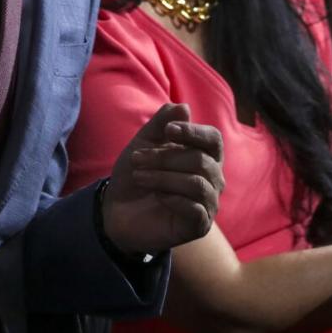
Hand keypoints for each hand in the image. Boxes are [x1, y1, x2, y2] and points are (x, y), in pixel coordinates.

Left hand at [102, 102, 224, 254]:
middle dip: (164, 158)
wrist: (118, 209)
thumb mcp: (144, 142)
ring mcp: (208, 203)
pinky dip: (173, 199)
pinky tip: (158, 197)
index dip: (193, 133)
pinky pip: (195, 209)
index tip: (168, 131)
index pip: (213, 139)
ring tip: (139, 176)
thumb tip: (184, 107)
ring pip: (197, 184)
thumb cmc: (137, 172)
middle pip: (200, 161)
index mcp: (204, 155)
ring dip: (163, 178)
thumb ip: (162, 123)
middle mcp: (213, 178)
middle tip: (136, 159)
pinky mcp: (200, 225)